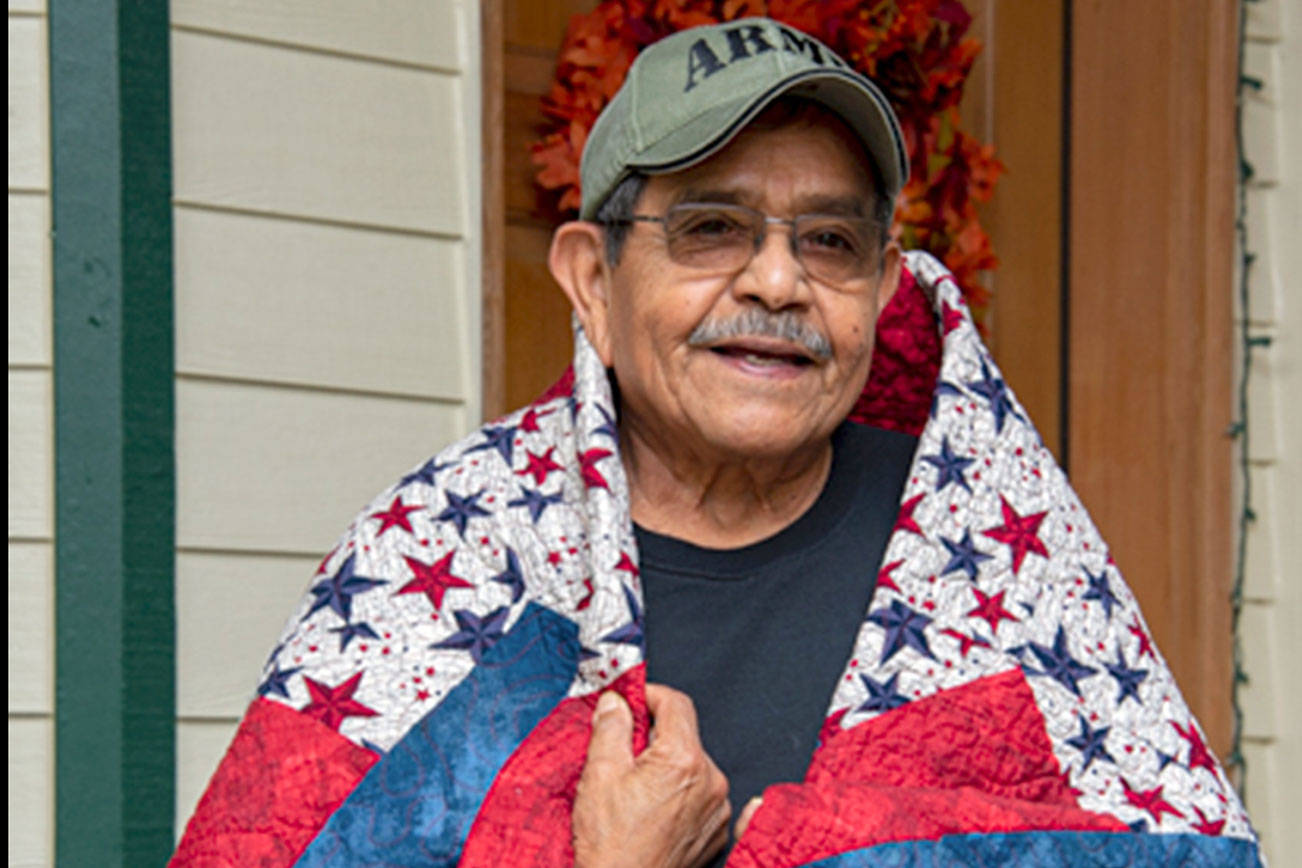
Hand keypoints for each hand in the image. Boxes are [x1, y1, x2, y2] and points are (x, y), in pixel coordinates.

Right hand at [572, 684, 729, 867]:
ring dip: (666, 767)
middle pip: (683, 736)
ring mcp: (717, 809)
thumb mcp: (599, 775)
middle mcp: (710, 782)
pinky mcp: (716, 832)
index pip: (676, 703)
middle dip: (653, 736)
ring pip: (691, 766)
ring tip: (634, 791)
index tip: (629, 701)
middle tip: (622, 752)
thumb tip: (616, 703)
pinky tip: (651, 811)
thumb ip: (610, 728)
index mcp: (684, 760)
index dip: (648, 696)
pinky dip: (678, 794)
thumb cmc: (612, 848)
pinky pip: (699, 796)